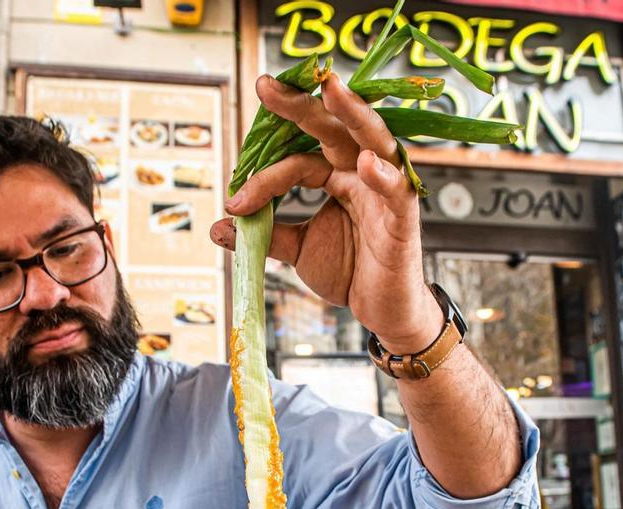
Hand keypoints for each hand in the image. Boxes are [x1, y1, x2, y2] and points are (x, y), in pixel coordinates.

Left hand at [210, 73, 443, 353]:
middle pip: (334, 128)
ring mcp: (385, 192)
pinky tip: (367, 164)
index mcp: (336, 175)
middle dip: (302, 103)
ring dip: (353, 114)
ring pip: (373, 141)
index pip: (298, 161)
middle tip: (265, 85)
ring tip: (330, 90)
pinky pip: (397, 192)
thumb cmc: (349, 271)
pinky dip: (383, 176)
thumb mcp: (299, 250)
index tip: (233, 200)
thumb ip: (267, 234)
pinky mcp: (404, 220)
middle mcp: (361, 174)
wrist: (381, 309)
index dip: (264, 177)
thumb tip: (218, 225)